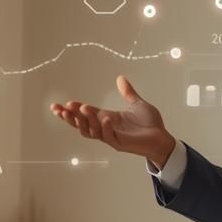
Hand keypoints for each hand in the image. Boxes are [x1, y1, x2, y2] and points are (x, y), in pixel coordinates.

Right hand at [49, 75, 175, 166]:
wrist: (162, 137)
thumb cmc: (150, 124)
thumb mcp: (137, 104)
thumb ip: (127, 93)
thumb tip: (120, 78)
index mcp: (106, 119)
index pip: (83, 115)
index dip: (71, 110)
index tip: (59, 104)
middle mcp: (105, 128)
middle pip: (81, 125)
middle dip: (70, 118)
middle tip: (60, 109)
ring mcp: (111, 137)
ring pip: (91, 132)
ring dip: (86, 120)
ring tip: (83, 108)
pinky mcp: (120, 144)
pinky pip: (109, 137)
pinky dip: (105, 128)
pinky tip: (105, 119)